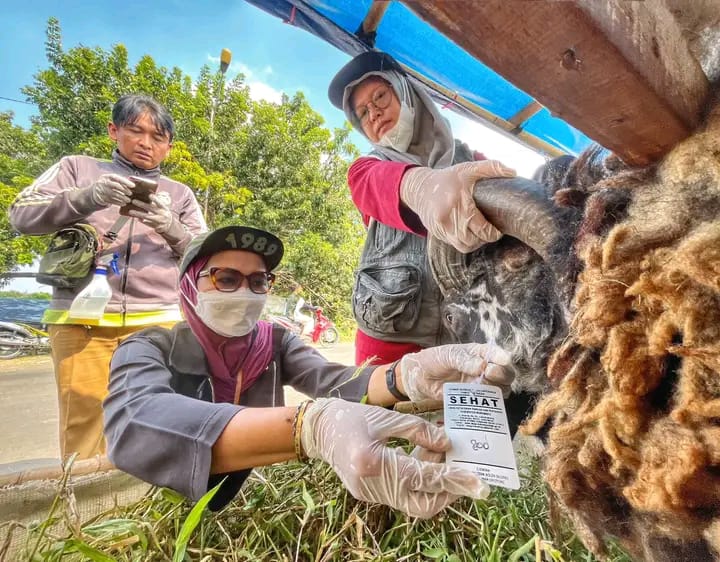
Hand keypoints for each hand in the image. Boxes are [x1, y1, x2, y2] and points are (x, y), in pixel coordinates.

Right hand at [89, 174, 133, 206]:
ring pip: (114, 194)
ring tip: (128, 200)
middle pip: (115, 186)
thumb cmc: (107, 186)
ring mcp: (101, 191)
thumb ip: (119, 181)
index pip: (116, 177)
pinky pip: (112, 201)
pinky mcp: (101, 198)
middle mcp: (102, 183)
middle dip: (124, 190)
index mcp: (106, 177)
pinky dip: (119, 203)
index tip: (133, 186)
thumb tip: (132, 184)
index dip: (125, 181)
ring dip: (123, 198)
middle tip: (130, 193)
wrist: (94, 193)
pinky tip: (124, 203)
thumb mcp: (110, 181)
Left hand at [126, 192, 177, 232]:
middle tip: (133, 201)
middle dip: (142, 205)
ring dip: (138, 214)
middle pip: (151, 209)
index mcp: (164, 208)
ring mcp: (159, 221)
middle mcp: (162, 214)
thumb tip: (148, 194)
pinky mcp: (155, 226)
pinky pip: (147, 223)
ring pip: (147, 217)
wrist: (169, 225)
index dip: (155, 199)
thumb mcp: (164, 208)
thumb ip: (157, 202)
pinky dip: (142, 221)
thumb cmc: (164, 213)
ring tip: (130, 212)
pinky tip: (137, 218)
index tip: (150, 195)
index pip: (160, 203)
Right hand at [301, 398, 488, 517]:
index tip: (479, 483)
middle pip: (421, 504)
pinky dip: (419, 481)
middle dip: (448, 493)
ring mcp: (370, 494)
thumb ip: (419, 431)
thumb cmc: (351, 418)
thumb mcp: (387, 418)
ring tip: (445, 455)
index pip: (423, 477)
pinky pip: (402, 494)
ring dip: (434, 485)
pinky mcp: (370, 493)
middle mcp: (372, 485)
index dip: (454, 479)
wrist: (319, 430)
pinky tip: (427, 458)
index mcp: (373, 462)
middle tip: (466, 473)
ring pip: (414, 503)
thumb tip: (448, 442)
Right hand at [399, 161, 515, 252]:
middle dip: (484, 239)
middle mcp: (448, 217)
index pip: (480, 227)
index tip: (498, 231)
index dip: (492, 233)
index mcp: (459, 202)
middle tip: (490, 232)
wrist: (420, 188)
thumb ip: (491, 168)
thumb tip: (513, 172)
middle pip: (472, 240)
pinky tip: (467, 232)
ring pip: (463, 246)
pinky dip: (462, 241)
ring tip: (479, 234)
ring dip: (474, 243)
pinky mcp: (436, 233)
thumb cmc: (447, 179)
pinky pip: (453, 244)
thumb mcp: (468, 169)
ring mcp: (440, 227)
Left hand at [399, 343, 512, 400]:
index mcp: (480, 354)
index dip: (502, 358)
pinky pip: (488, 404)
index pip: (497, 355)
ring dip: (497, 389)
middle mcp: (485, 369)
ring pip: (501, 389)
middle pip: (506, 374)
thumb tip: (482, 366)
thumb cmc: (435, 360)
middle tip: (489, 373)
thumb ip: (464, 361)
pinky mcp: (475, 400)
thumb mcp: (448, 356)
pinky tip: (482, 402)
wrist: (420, 377)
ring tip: (483, 386)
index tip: (502, 361)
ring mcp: (481, 385)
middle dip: (503, 374)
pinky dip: (489, 404)